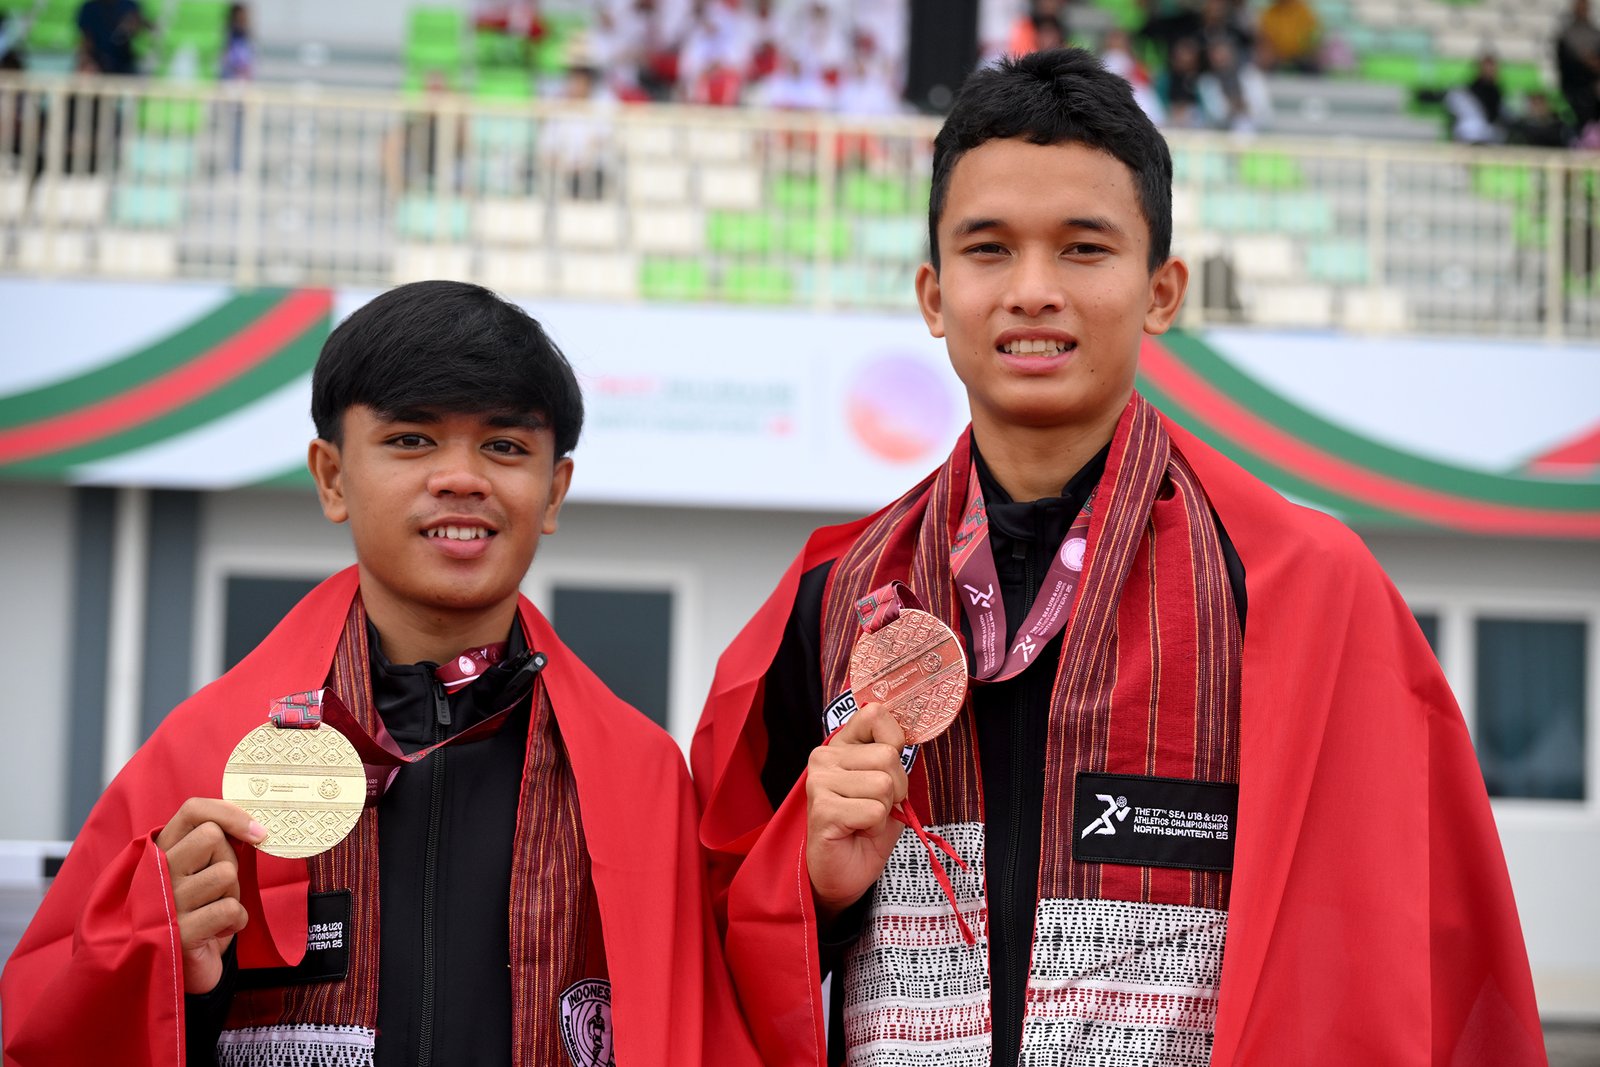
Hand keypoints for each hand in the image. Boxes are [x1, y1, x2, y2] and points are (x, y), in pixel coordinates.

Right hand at [153, 798, 266, 993]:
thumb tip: (254, 824)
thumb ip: (215, 844)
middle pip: (212, 837)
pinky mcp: (177, 933)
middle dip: (229, 860)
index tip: (258, 832)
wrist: (180, 969)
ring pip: (225, 873)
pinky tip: (218, 931)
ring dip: (232, 894)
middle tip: (219, 886)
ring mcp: (163, 902)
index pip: (193, 810)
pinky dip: (236, 920)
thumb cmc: (197, 910)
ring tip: (214, 910)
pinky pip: (230, 908)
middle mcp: (153, 872)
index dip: (229, 813)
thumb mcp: (201, 871)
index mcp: (159, 852)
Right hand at [804, 704, 907, 923]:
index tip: (890, 768)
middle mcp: (825, 756)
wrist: (846, 872)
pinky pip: (874, 810)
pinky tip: (856, 831)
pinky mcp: (822, 809)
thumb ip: (893, 759)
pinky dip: (875, 827)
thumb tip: (907, 741)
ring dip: (885, 809)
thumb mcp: (889, 786)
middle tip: (877, 807)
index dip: (895, 741)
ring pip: (883, 784)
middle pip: (887, 756)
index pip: (874, 713)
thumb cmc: (867, 827)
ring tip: (865, 820)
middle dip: (896, 788)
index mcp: (842, 744)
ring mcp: (819, 781)